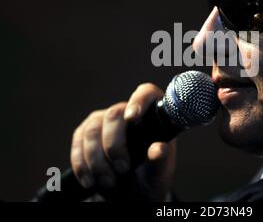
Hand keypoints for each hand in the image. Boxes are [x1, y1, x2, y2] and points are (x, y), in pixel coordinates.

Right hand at [70, 83, 175, 200]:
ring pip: (92, 130)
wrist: (131, 191)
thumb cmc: (151, 175)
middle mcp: (126, 111)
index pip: (147, 93)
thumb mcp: (161, 172)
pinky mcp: (84, 133)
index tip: (132, 118)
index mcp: (151, 115)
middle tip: (122, 169)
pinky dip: (82, 165)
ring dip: (97, 160)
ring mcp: (103, 120)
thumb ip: (162, 159)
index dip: (138, 100)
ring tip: (109, 181)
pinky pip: (77, 143)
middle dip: (114, 145)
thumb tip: (158, 149)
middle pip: (113, 115)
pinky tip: (91, 181)